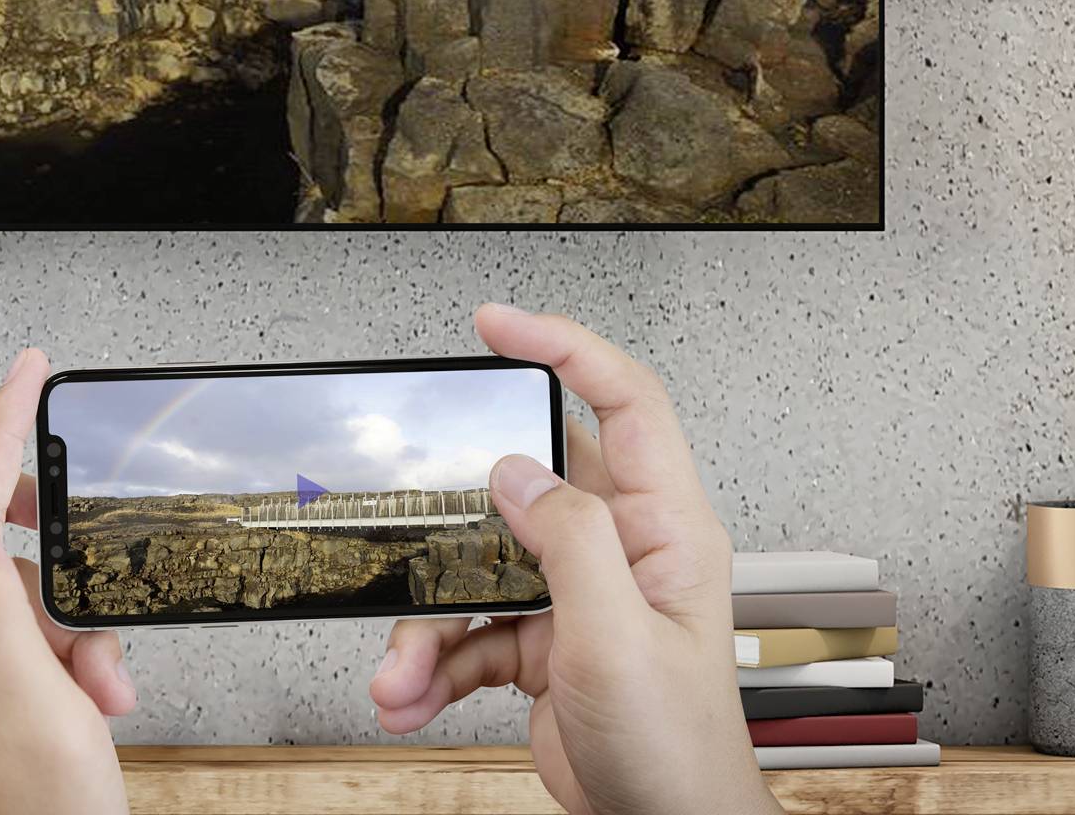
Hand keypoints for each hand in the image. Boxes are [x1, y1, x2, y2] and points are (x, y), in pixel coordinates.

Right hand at [370, 305, 777, 814]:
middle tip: (408, 488)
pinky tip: (408, 694)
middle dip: (456, 510)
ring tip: (398, 666)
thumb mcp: (618, 640)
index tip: (497, 323)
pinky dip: (431, 663)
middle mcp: (620, 552)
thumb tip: (519, 468)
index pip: (624, 403)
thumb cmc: (676, 751)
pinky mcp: (541, 642)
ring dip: (427, 618)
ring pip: (481, 566)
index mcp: (663, 530)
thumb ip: (570, 543)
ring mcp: (577, 597)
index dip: (564, 347)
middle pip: (525, 484)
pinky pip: (469, 630)